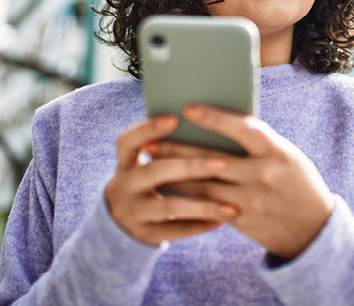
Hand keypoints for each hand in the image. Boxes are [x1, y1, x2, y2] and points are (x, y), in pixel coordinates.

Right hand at [105, 115, 240, 245]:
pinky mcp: (144, 236)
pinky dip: (200, 225)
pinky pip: (175, 231)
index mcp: (126, 161)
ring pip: (170, 206)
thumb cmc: (150, 181)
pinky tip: (223, 219)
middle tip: (223, 164)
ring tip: (233, 205)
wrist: (121, 226)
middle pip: (156, 171)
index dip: (149, 128)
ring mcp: (132, 213)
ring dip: (203, 204)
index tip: (175, 118)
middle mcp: (124, 186)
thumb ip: (169, 148)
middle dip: (191, 166)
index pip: (129, 140)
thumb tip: (210, 122)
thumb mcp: (146, 164)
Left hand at [158, 105, 334, 259]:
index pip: (242, 129)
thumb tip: (220, 127)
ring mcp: (251, 199)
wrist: (314, 229)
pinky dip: (185, 196)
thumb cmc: (298, 182)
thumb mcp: (286, 155)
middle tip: (151, 141)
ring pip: (204, 184)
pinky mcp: (242, 219)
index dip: (214, 118)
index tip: (188, 109)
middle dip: (178, 149)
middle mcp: (263, 174)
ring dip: (174, 174)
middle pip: (213, 159)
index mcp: (277, 151)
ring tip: (151, 163)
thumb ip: (258, 143)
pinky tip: (167, 189)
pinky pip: (207, 206)